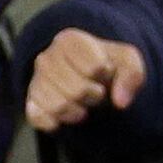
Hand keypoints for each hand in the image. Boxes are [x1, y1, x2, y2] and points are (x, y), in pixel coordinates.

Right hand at [25, 25, 142, 130]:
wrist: (87, 77)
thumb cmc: (106, 66)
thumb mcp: (128, 61)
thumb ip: (132, 75)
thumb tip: (121, 102)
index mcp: (69, 40)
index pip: (94, 67)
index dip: (105, 74)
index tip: (103, 72)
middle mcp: (46, 57)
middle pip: (77, 90)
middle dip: (94, 96)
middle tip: (94, 91)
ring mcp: (35, 81)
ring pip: (58, 107)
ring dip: (78, 111)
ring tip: (81, 102)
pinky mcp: (30, 103)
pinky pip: (39, 119)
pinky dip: (56, 122)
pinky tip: (65, 115)